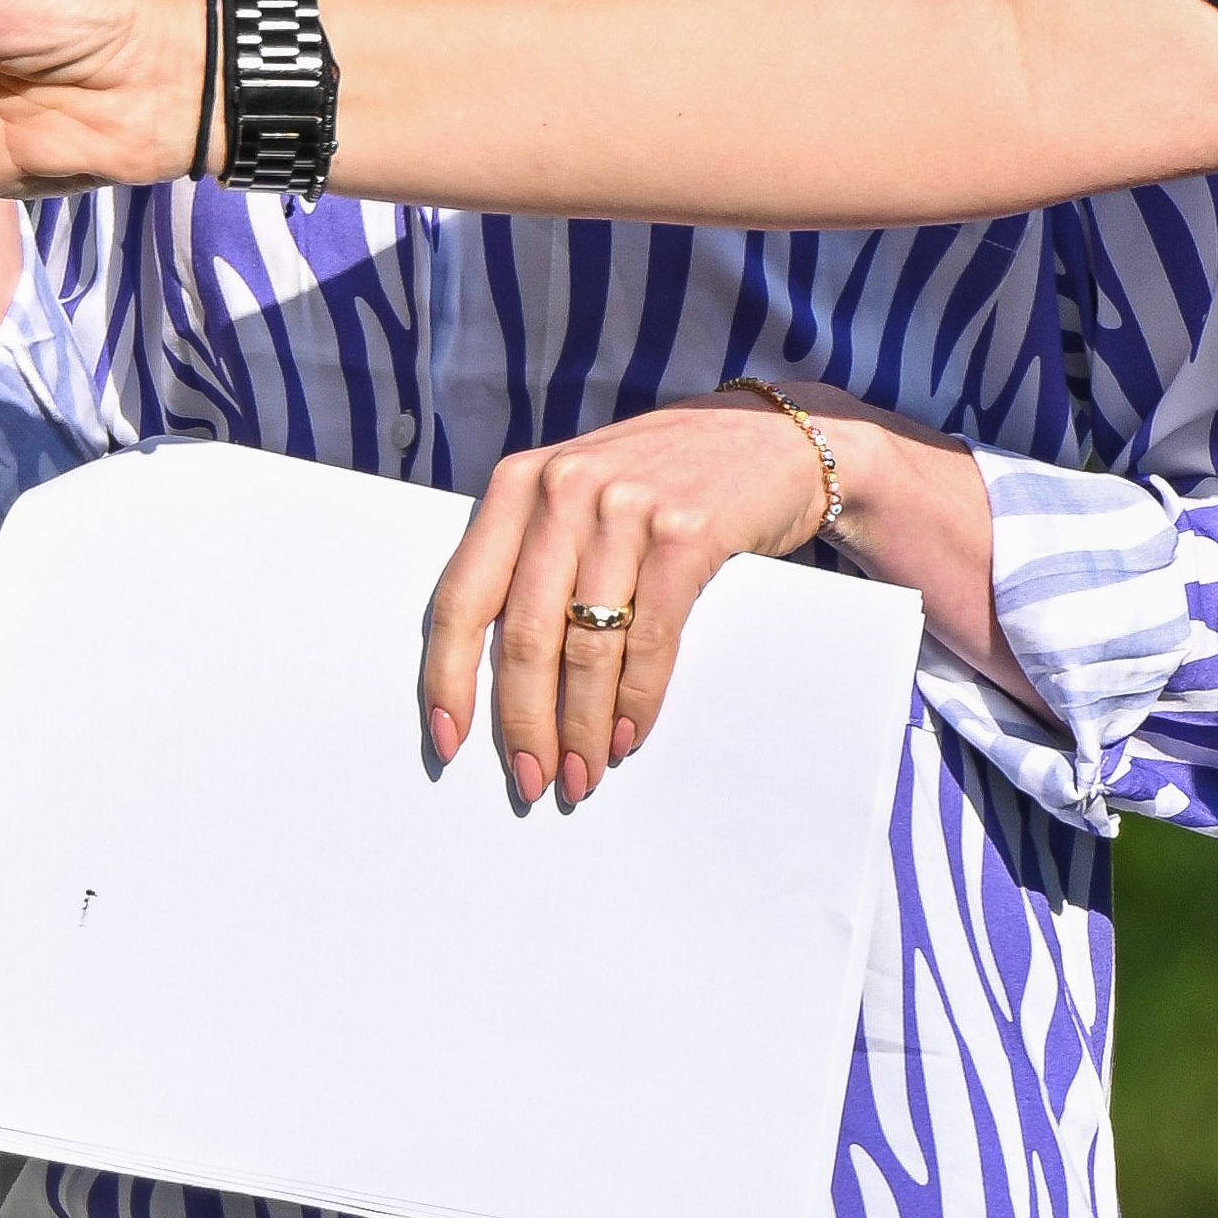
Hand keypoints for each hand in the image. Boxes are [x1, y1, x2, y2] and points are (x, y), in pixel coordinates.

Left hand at [420, 398, 843, 806]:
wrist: (769, 437)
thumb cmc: (662, 479)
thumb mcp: (578, 491)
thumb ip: (531, 553)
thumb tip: (498, 676)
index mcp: (517, 484)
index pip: (461, 597)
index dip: (448, 679)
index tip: (448, 741)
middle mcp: (563, 490)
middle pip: (524, 637)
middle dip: (525, 725)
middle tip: (532, 780)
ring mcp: (625, 510)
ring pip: (586, 650)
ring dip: (582, 728)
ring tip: (581, 774)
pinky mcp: (686, 535)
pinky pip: (649, 643)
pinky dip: (635, 701)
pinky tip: (626, 736)